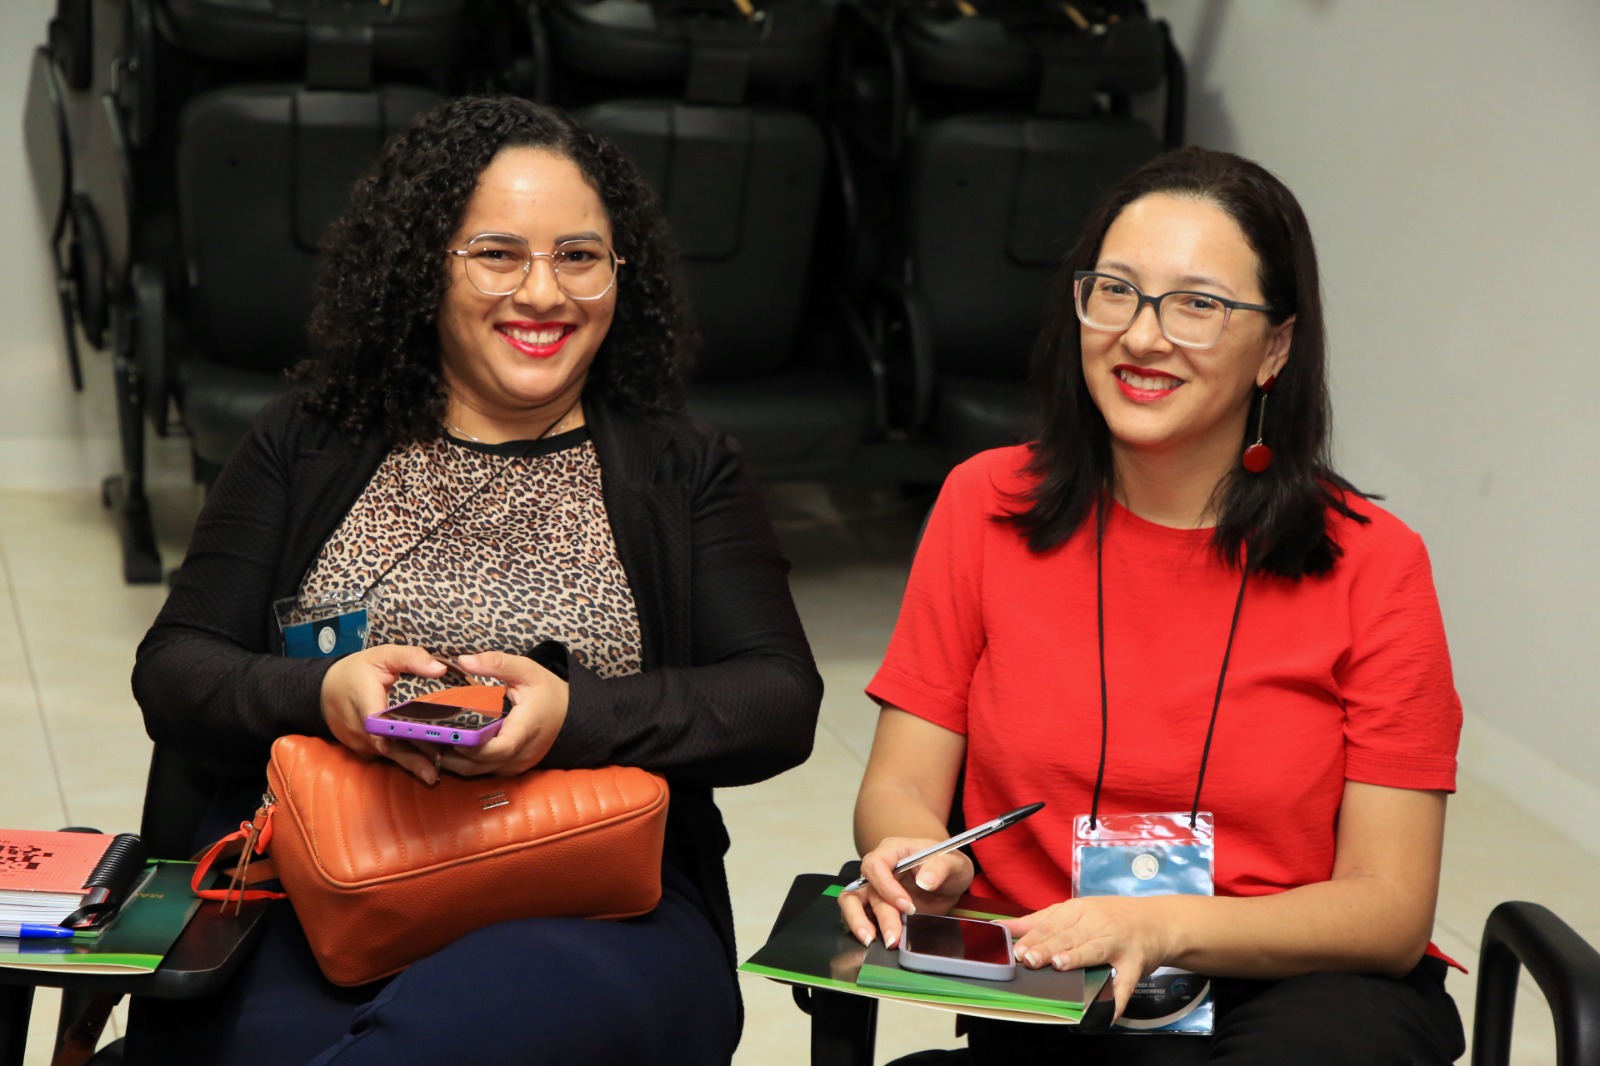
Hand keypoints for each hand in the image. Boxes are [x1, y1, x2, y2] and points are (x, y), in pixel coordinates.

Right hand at [321, 644, 449, 780]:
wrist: (323, 691)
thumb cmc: (356, 672)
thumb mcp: (382, 655)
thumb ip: (411, 658)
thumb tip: (440, 669)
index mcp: (364, 701)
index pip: (375, 722)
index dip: (391, 734)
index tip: (411, 743)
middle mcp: (360, 729)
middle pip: (388, 747)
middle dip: (412, 761)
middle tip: (434, 775)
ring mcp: (361, 743)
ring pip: (389, 756)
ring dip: (413, 764)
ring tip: (437, 774)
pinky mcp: (364, 750)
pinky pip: (387, 757)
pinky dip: (405, 760)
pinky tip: (427, 766)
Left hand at [432, 650, 567, 778]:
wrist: (570, 714)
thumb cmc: (548, 692)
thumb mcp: (527, 670)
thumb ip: (496, 663)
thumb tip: (463, 660)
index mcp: (527, 728)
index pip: (498, 748)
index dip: (472, 745)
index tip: (450, 732)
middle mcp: (521, 754)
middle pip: (480, 765)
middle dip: (450, 752)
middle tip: (422, 736)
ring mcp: (515, 765)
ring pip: (477, 772)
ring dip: (452, 760)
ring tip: (427, 742)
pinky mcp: (510, 768)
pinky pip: (482, 771)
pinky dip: (463, 762)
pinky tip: (445, 746)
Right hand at [837, 838, 973, 949]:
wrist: (949, 882)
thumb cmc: (948, 866)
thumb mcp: (954, 863)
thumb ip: (940, 867)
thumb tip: (924, 882)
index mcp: (893, 851)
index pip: (876, 865)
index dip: (886, 887)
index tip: (907, 906)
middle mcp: (877, 869)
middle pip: (865, 888)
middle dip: (880, 915)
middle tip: (894, 938)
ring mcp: (874, 888)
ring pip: (851, 902)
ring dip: (858, 922)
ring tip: (871, 942)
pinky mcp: (875, 907)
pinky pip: (858, 916)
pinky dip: (861, 928)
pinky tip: (873, 943)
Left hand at [997, 896, 1174, 1022]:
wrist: (1158, 921)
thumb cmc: (1110, 917)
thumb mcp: (1076, 911)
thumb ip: (1040, 920)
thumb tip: (1002, 928)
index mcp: (1080, 910)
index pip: (1052, 923)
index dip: (1033, 937)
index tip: (1016, 950)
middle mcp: (1098, 925)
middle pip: (1069, 936)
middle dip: (1048, 947)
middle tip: (1029, 959)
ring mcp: (1118, 944)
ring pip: (1094, 950)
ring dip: (1077, 958)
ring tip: (1059, 966)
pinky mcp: (1135, 965)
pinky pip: (1125, 983)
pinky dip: (1117, 998)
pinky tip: (1105, 1012)